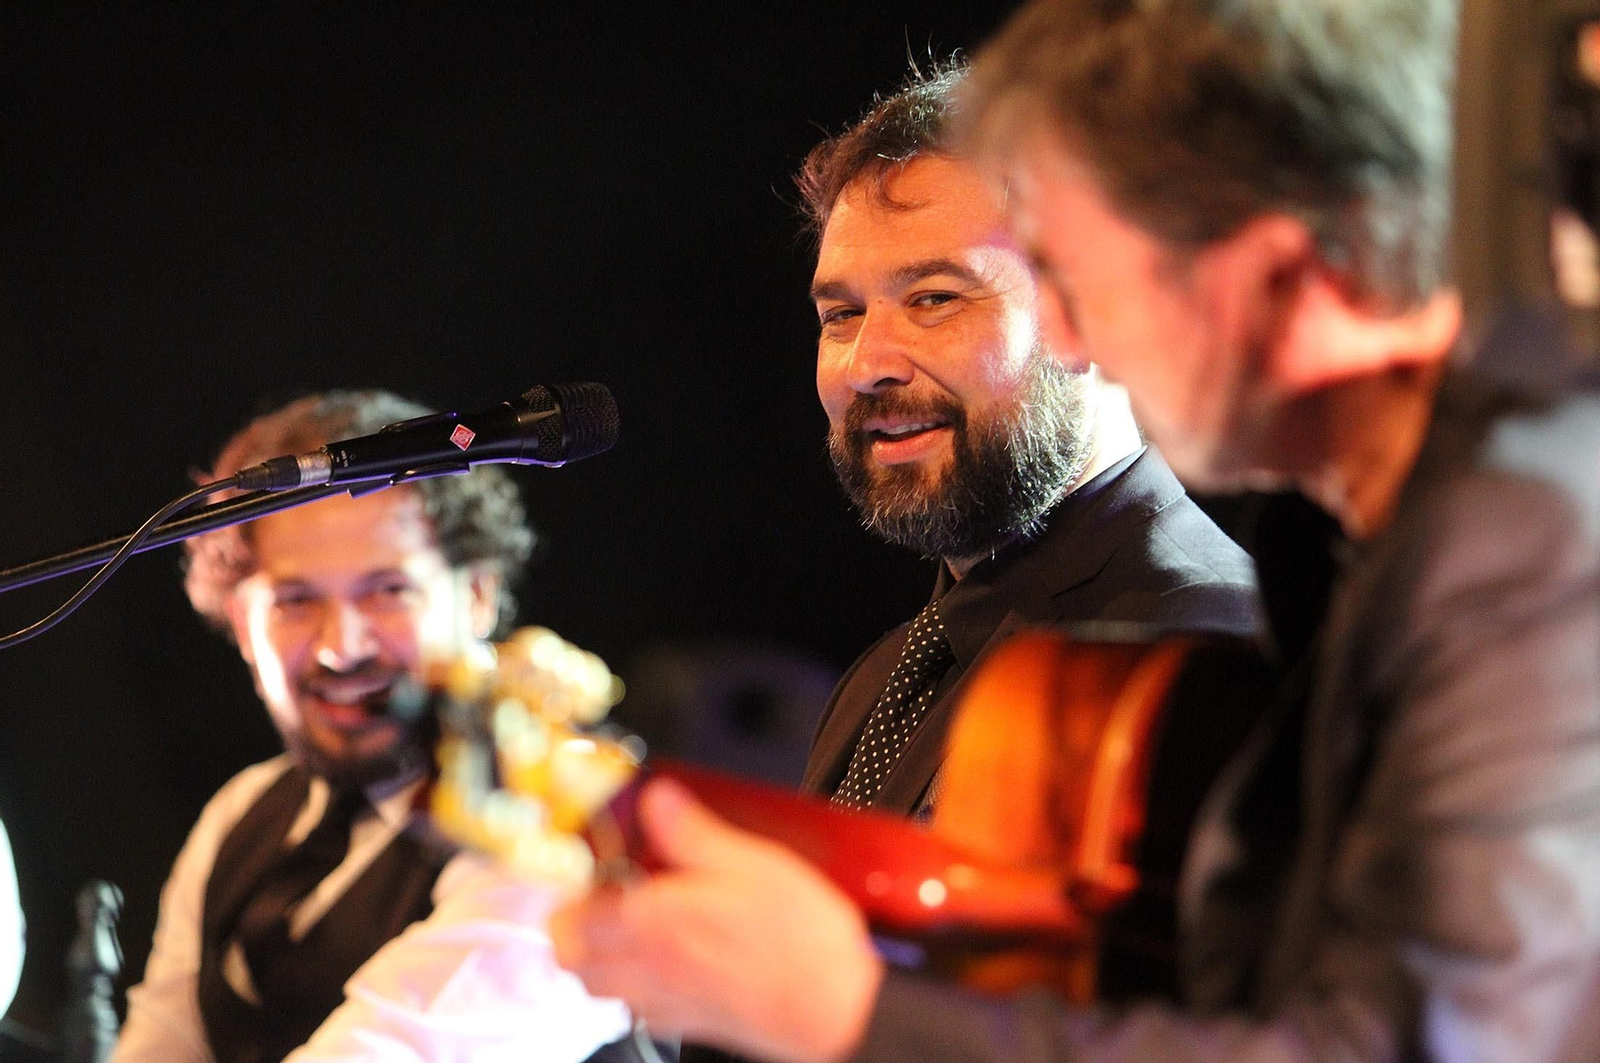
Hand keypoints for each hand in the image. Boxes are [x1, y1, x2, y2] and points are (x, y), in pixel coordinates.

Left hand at [550, 778, 884, 1062]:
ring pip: (598, 986)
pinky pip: (635, 1009)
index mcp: (652, 922)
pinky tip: (665, 960)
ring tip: (629, 921)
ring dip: (598, 954)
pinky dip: (633, 985)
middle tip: (604, 889)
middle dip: (575, 922)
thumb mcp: (750, 862)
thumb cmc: (799, 942)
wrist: (837, 1010)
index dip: (576, 881)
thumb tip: (657, 799)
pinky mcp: (689, 1023)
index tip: (598, 858)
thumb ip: (691, 832)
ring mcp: (665, 1002)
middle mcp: (648, 967)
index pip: (573, 910)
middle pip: (572, 956)